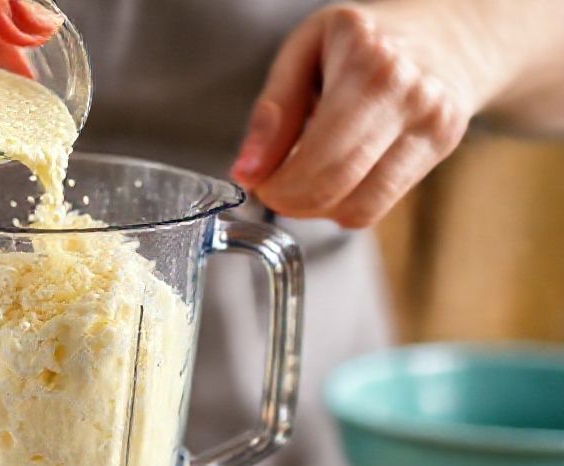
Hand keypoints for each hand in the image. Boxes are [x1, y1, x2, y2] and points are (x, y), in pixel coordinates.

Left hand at [231, 1, 503, 227]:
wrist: (440, 31)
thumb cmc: (361, 39)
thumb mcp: (303, 50)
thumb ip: (273, 110)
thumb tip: (248, 171)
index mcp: (370, 65)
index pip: (320, 159)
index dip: (279, 187)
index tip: (260, 183)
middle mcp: (410, 96)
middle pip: (338, 187)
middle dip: (292, 202)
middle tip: (275, 188)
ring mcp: (432, 125)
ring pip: (361, 208)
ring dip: (318, 210)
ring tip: (306, 181)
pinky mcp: (443, 148)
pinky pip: (380, 206)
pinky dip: (347, 206)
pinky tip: (337, 179)